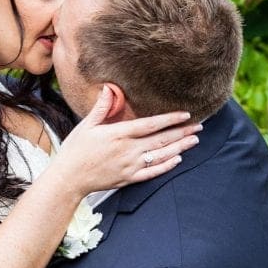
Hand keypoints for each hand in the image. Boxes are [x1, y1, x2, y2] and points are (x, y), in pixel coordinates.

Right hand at [56, 87, 201, 195]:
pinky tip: (178, 159)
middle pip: (161, 139)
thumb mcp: (86, 125)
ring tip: (194, 140)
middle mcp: (128, 150)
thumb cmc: (75, 150)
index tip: (185, 115)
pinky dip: (167, 165)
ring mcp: (130, 166)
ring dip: (180, 147)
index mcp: (118, 134)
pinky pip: (152, 172)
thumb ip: (101, 108)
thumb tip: (108, 88)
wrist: (69, 178)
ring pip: (161, 155)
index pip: (151, 124)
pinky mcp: (129, 178)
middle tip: (199, 126)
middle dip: (182, 132)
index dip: (170, 119)